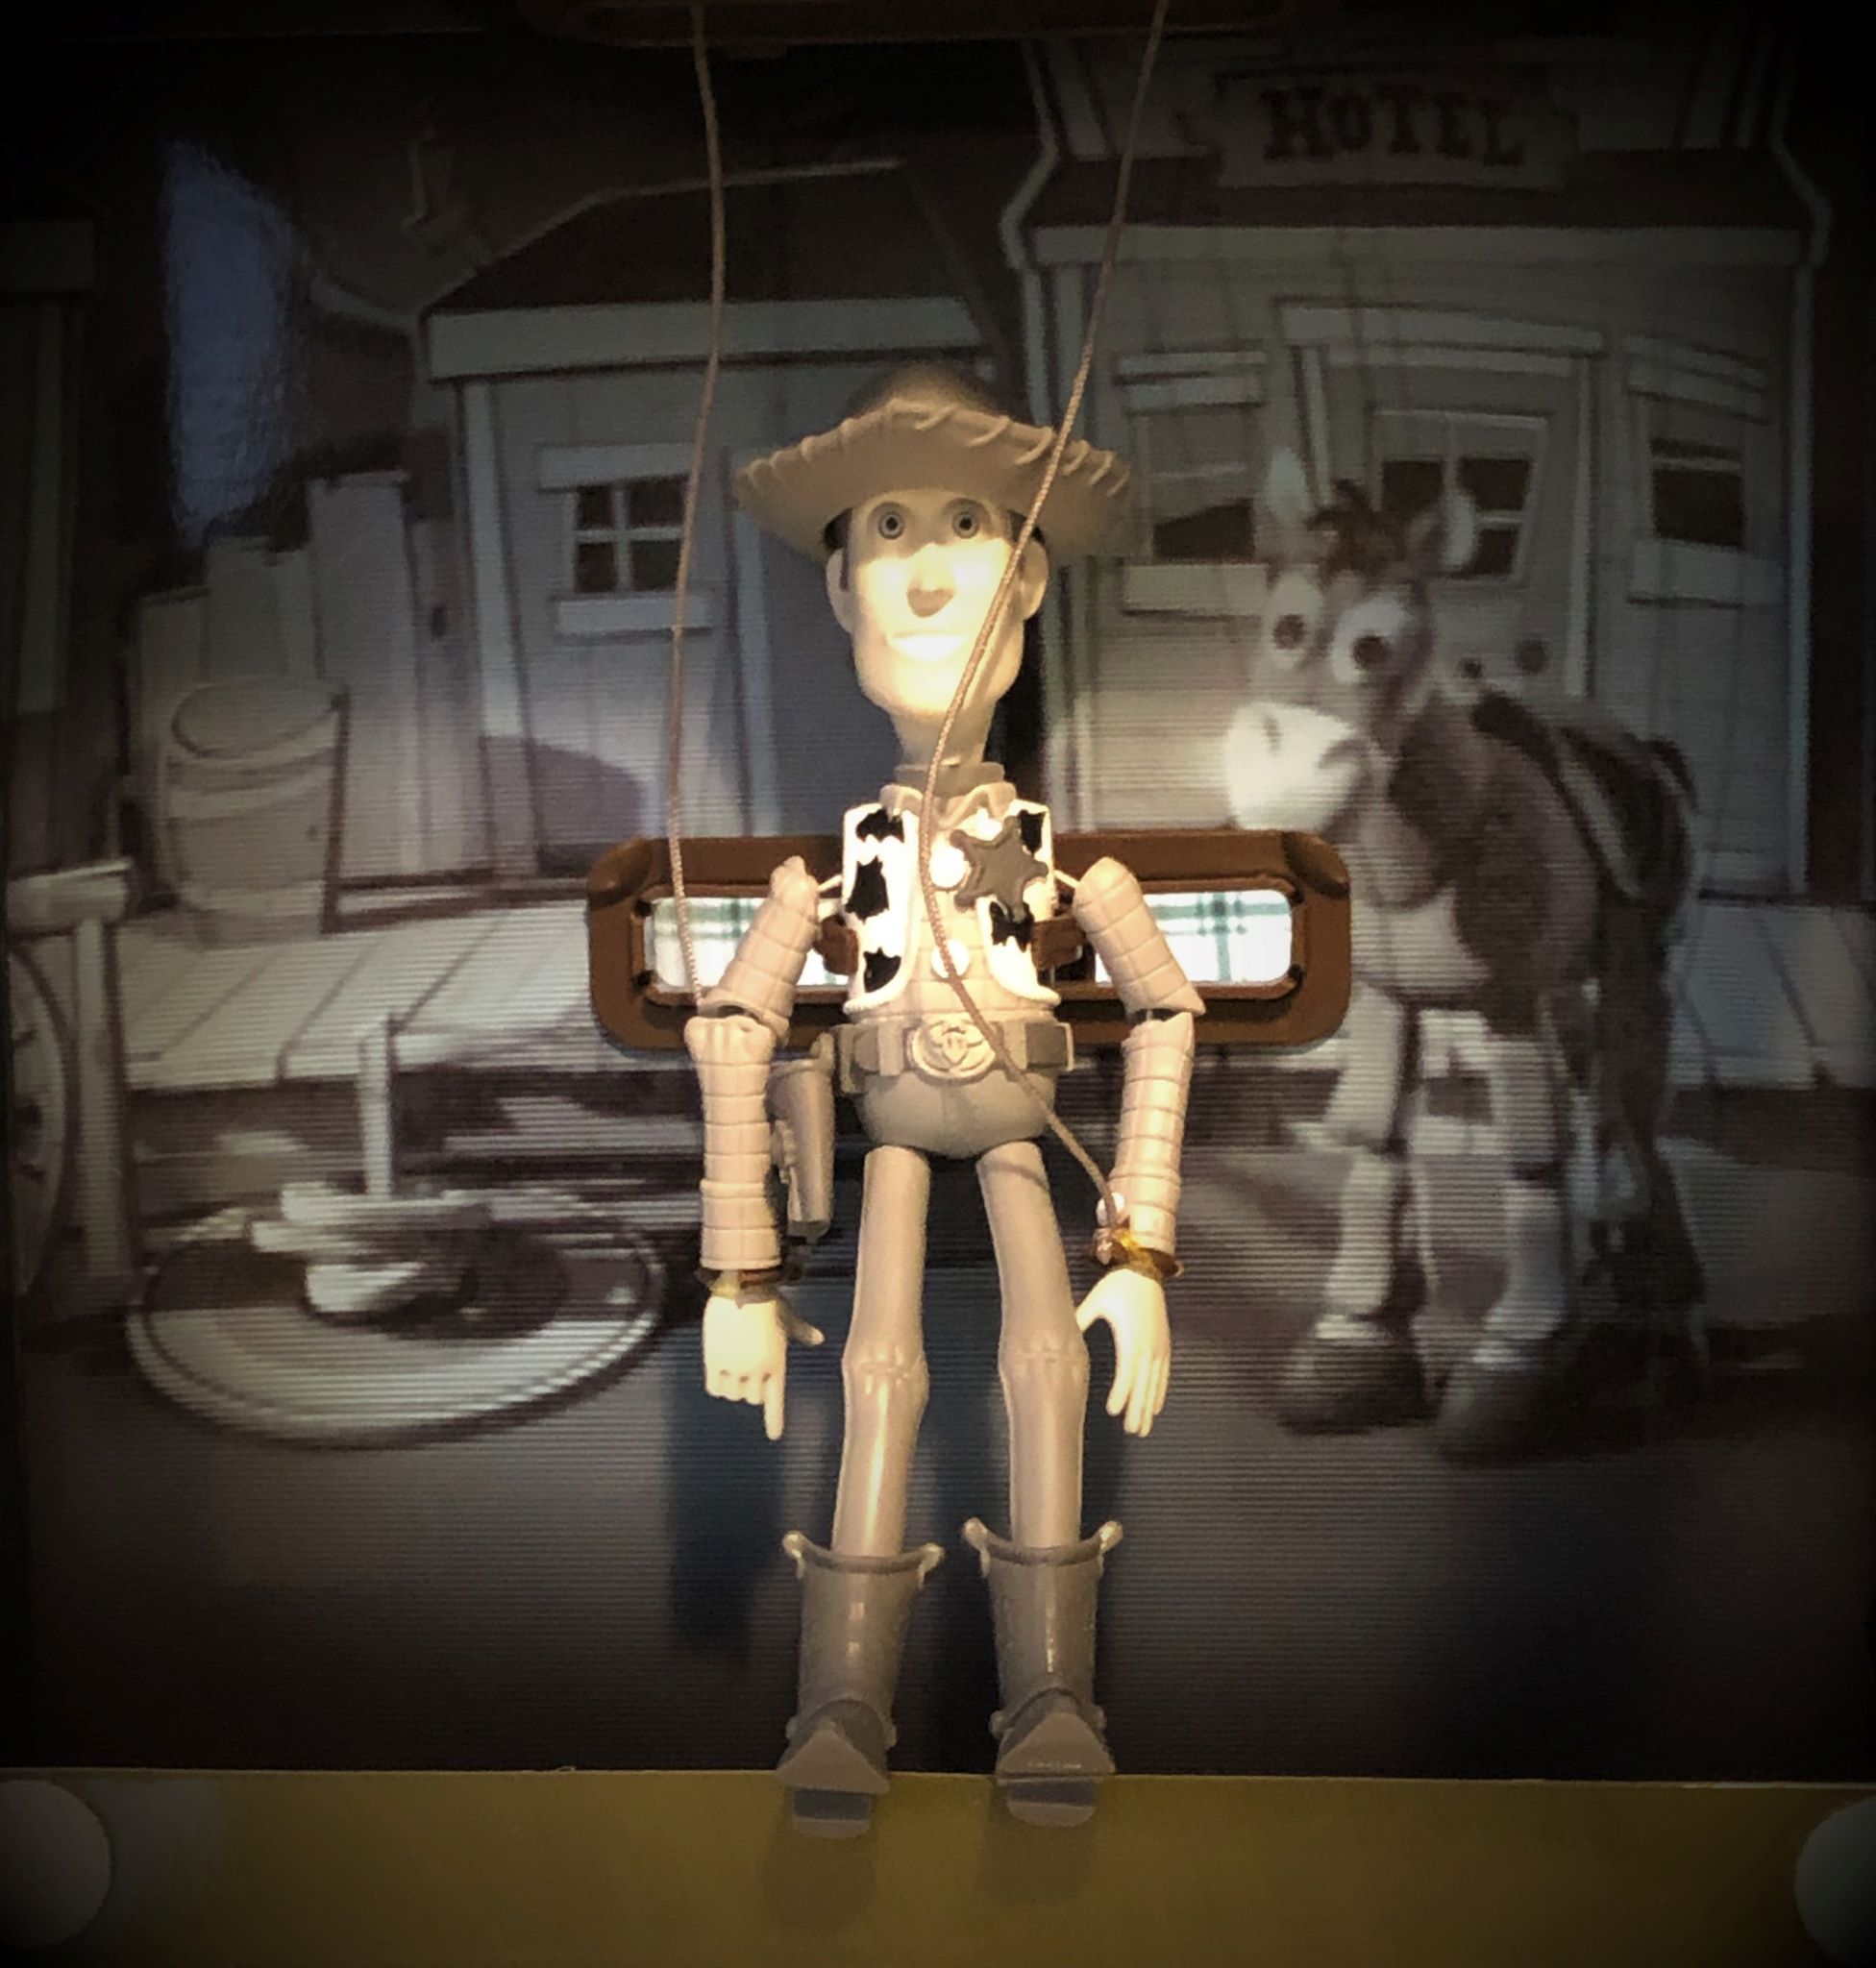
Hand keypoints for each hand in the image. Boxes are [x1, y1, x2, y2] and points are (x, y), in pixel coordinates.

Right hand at [702, 1284, 823, 1440]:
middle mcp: (756, 1371)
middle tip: (749, 1370)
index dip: (775, 1420)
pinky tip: (718, 1370)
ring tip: (733, 1364)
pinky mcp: (714, 1361)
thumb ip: (803, 1332)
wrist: (742, 1288)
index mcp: (777, 1363)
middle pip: (752, 1398)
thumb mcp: (789, 1318)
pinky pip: (715, 1387)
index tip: (774, 1436)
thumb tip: (819, 1339)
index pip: (776, 1401)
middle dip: (751, 1388)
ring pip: (732, 1394)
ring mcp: (735, 1367)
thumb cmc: (769, 1301)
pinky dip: (718, 1384)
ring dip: (733, 1385)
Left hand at [1075, 1266, 1170, 1437]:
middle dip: (1138, 1409)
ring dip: (1149, 1406)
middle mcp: (1148, 1345)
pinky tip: (1156, 1407)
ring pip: (1155, 1383)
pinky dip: (1160, 1392)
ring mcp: (1159, 1346)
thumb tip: (1060, 1331)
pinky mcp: (1164, 1344)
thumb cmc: (1119, 1285)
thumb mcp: (1096, 1300)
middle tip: (1133, 1431)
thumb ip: (1080, 1319)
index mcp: (1131, 1337)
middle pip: (1144, 1384)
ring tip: (1143, 1428)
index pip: (1127, 1372)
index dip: (1122, 1393)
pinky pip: (1164, 1374)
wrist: (1146, 1269)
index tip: (1114, 1412)